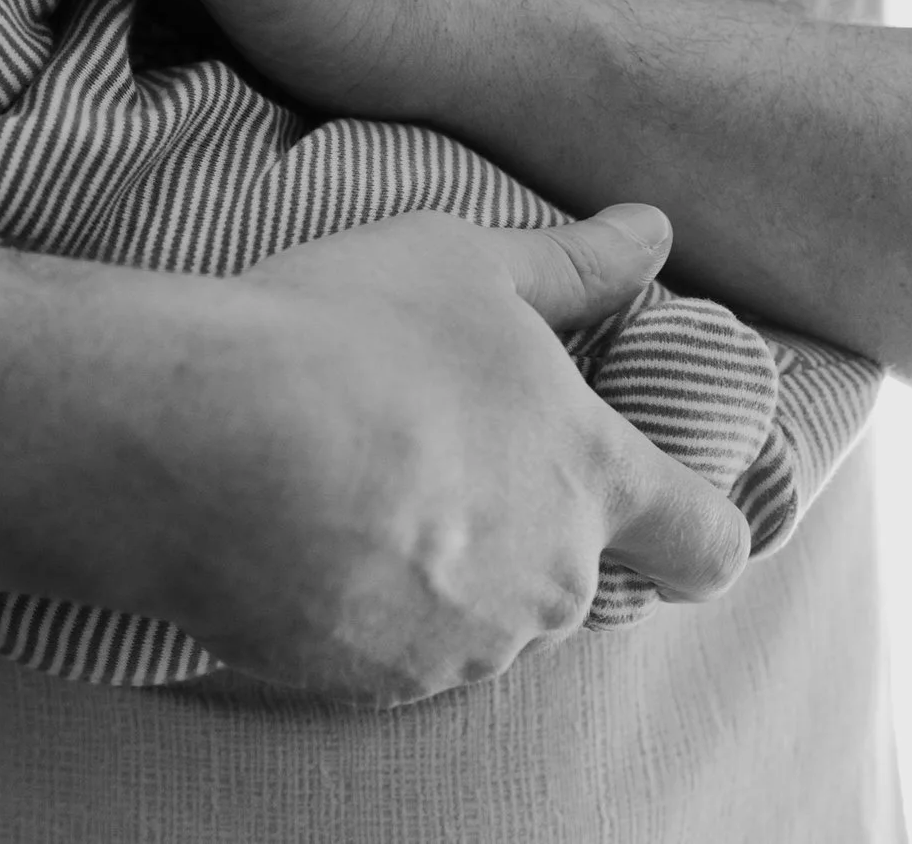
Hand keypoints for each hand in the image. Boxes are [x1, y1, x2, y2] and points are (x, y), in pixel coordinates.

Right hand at [92, 203, 749, 704]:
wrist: (205, 446)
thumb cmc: (343, 334)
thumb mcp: (461, 259)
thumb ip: (572, 263)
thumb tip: (654, 231)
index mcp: (590, 475)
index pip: (706, 539)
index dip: (699, 529)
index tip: (665, 512)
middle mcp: (550, 579)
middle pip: (570, 574)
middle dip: (516, 526)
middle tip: (422, 452)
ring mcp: (463, 643)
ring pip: (479, 619)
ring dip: (438, 572)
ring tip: (345, 491)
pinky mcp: (374, 682)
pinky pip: (389, 650)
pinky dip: (360, 608)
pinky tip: (298, 539)